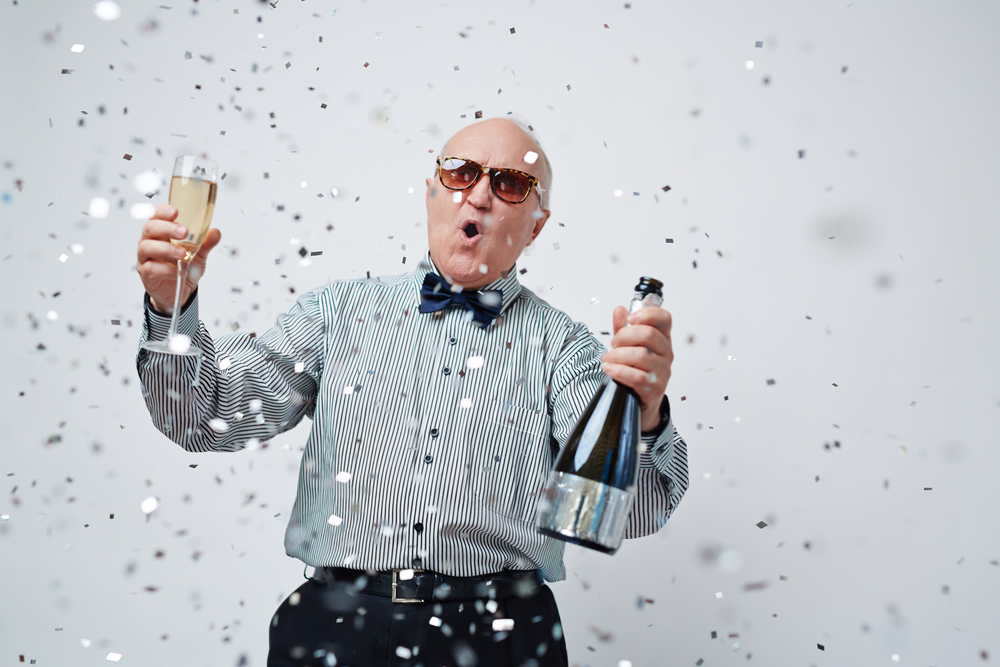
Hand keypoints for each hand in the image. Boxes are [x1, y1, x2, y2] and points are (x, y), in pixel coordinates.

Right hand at [137, 205, 221, 312]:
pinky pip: (150, 269)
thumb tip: (215, 232)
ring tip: (182, 254)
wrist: (179, 291)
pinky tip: (176, 271)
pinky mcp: (146, 275)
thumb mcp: (199, 254)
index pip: (156, 216)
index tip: (175, 211)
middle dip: (167, 228)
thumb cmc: (185, 267)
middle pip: (150, 228)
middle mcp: (150, 242)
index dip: (163, 212)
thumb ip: (206, 243)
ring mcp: (145, 258)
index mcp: (161, 233)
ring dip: (166, 249)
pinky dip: (165, 269)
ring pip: (147, 247)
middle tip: (184, 232)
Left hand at [600, 305, 673, 430]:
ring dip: (618, 355)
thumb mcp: (628, 346)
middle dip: (625, 336)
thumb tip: (620, 310)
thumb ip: (623, 328)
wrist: (640, 400)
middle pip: (649, 334)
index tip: (630, 319)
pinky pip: (636, 377)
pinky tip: (609, 369)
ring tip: (607, 359)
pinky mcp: (654, 388)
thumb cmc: (636, 370)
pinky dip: (619, 371)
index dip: (648, 314)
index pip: (664, 319)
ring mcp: (662, 371)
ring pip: (640, 356)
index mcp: (662, 339)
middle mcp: (666, 353)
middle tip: (614, 343)